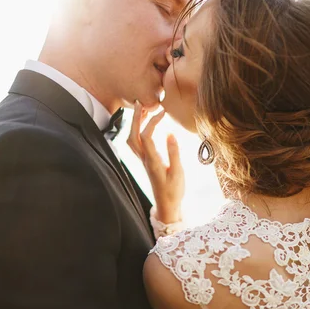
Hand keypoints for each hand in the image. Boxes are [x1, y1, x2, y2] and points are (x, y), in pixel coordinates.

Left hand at [127, 101, 183, 223]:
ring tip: (142, 111)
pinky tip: (145, 126)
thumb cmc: (174, 191)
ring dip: (134, 124)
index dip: (152, 122)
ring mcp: (143, 161)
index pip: (146, 137)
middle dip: (136, 118)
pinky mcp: (145, 162)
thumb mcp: (178, 172)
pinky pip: (135, 144)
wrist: (167, 206)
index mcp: (152, 161)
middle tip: (141, 102)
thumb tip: (170, 133)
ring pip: (131, 139)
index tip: (163, 112)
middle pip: (133, 135)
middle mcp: (144, 160)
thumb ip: (174, 153)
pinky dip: (137, 131)